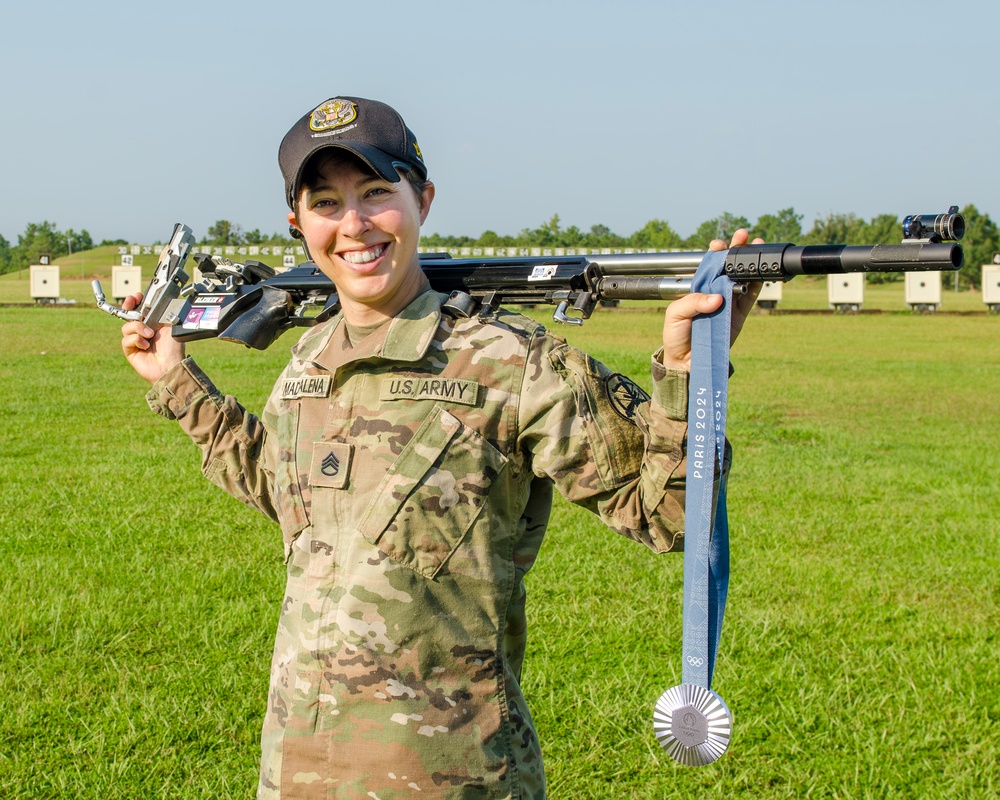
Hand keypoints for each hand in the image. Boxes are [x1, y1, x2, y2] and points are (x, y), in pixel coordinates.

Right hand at [119, 292, 184, 383]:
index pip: (140, 309)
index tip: (137, 296)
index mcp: (153, 323)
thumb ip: (161, 312)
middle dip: (128, 305)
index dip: (136, 301)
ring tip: (150, 335)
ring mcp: (135, 340)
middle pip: (128, 314)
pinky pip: (126, 339)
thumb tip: (158, 300)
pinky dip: (136, 340)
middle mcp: (143, 331)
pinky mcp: (130, 350)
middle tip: (131, 301)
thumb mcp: (170, 325)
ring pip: (126, 327)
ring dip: (138, 328)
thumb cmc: (173, 347)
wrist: (171, 365)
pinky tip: (145, 345)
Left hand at [660, 229, 762, 370]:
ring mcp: (728, 302)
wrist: (686, 362)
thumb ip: (692, 302)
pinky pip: (751, 298)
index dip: (715, 254)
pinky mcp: (739, 316)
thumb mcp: (675, 315)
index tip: (718, 244)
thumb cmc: (676, 335)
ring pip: (742, 278)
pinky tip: (761, 273)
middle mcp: (714, 292)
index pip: (708, 266)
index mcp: (697, 288)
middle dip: (736, 250)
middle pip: (728, 267)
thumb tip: (717, 298)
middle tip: (743, 236)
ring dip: (750, 263)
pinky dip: (757, 284)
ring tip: (757, 246)